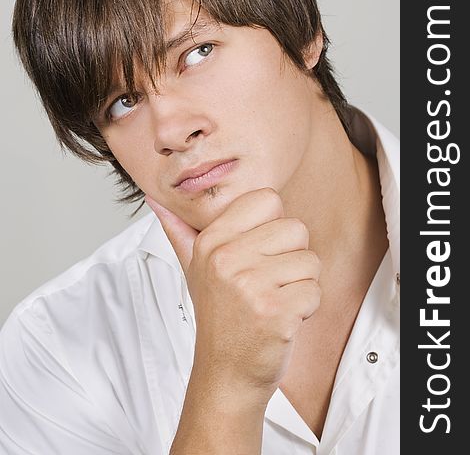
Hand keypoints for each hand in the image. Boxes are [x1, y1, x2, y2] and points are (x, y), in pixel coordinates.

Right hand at [145, 188, 320, 403]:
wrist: (225, 373)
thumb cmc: (218, 316)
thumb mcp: (193, 269)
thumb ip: (179, 231)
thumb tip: (155, 199)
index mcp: (211, 241)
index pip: (268, 198)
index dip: (274, 225)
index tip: (260, 251)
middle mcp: (227, 258)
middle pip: (296, 228)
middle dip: (292, 258)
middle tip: (268, 283)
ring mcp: (250, 286)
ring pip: (310, 261)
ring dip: (300, 285)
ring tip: (274, 301)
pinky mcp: (276, 312)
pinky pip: (314, 290)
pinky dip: (306, 308)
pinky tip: (282, 318)